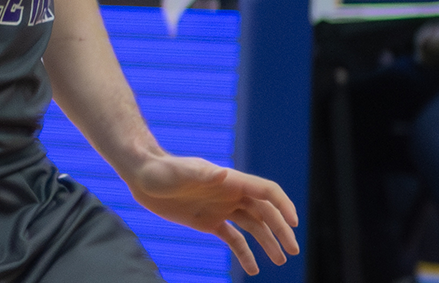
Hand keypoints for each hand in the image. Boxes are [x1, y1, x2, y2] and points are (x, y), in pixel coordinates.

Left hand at [124, 153, 299, 273]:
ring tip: (280, 261)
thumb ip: (203, 173)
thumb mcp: (183, 171)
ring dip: (268, 243)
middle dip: (281, 231)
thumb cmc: (164, 170)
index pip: (268, 193)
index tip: (293, 225)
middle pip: (266, 213)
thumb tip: (223, 174)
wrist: (144, 176)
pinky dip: (244, 253)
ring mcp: (222, 208)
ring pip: (254, 227)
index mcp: (233, 181)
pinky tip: (253, 268)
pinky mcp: (209, 222)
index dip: (283, 206)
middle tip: (293, 251)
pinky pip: (233, 239)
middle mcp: (233, 195)